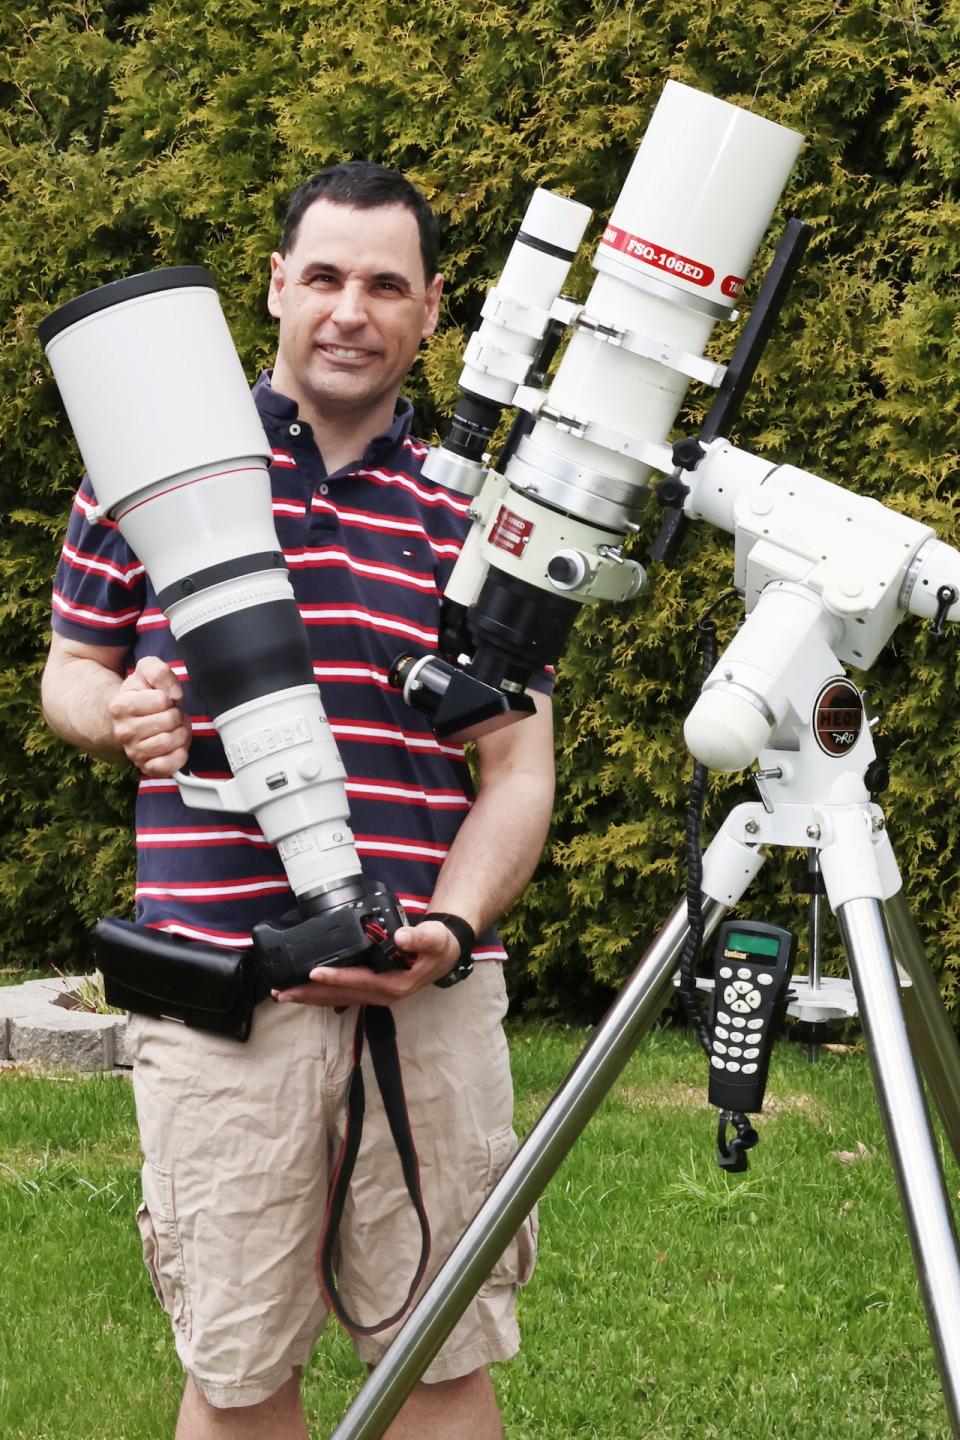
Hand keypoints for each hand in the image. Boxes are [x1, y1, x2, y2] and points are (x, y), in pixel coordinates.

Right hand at [109, 657, 190, 775]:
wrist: (133, 717)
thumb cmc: (145, 693)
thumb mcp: (148, 671)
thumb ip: (160, 672)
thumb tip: (174, 695)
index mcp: (121, 706)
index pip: (163, 700)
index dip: (170, 698)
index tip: (163, 700)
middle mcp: (123, 731)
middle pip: (170, 721)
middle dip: (177, 715)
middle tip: (170, 715)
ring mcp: (133, 752)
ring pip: (171, 741)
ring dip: (180, 733)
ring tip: (172, 728)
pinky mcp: (146, 768)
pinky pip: (169, 766)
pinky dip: (179, 755)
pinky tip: (175, 746)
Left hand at [273, 918, 462, 1007]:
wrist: (444, 955)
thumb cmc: (438, 946)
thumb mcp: (434, 938)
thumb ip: (420, 938)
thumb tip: (401, 937)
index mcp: (394, 984)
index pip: (359, 981)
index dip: (337, 978)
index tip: (314, 973)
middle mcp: (381, 994)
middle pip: (340, 996)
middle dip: (310, 994)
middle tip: (282, 992)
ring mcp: (374, 995)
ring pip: (337, 999)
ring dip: (310, 997)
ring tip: (283, 994)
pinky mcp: (370, 990)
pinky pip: (341, 995)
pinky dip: (321, 994)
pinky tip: (304, 992)